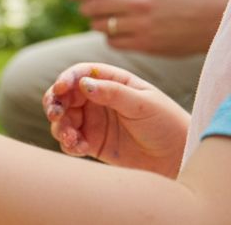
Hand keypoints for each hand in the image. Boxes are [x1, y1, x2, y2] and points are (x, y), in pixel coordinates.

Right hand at [43, 63, 188, 176]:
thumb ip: (113, 93)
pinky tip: (80, 149)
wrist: (178, 158)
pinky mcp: (91, 142)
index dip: (66, 78)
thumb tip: (83, 83)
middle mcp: (97, 99)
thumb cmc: (166, 124)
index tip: (61, 89)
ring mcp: (93, 121)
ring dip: (60, 127)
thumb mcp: (143, 104)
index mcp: (111, 82)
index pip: (81, 73)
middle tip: (56, 114)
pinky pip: (70, 141)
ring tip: (71, 138)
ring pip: (63, 119)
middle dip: (55, 103)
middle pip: (64, 96)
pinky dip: (69, 144)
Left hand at [68, 0, 225, 55]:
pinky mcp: (145, 44)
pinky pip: (112, 42)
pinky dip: (110, 38)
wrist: (208, 21)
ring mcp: (142, 24)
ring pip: (99, 25)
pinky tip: (118, 34)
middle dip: (85, 8)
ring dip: (97, 24)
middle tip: (86, 9)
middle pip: (93, 5)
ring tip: (105, 22)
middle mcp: (140, 1)